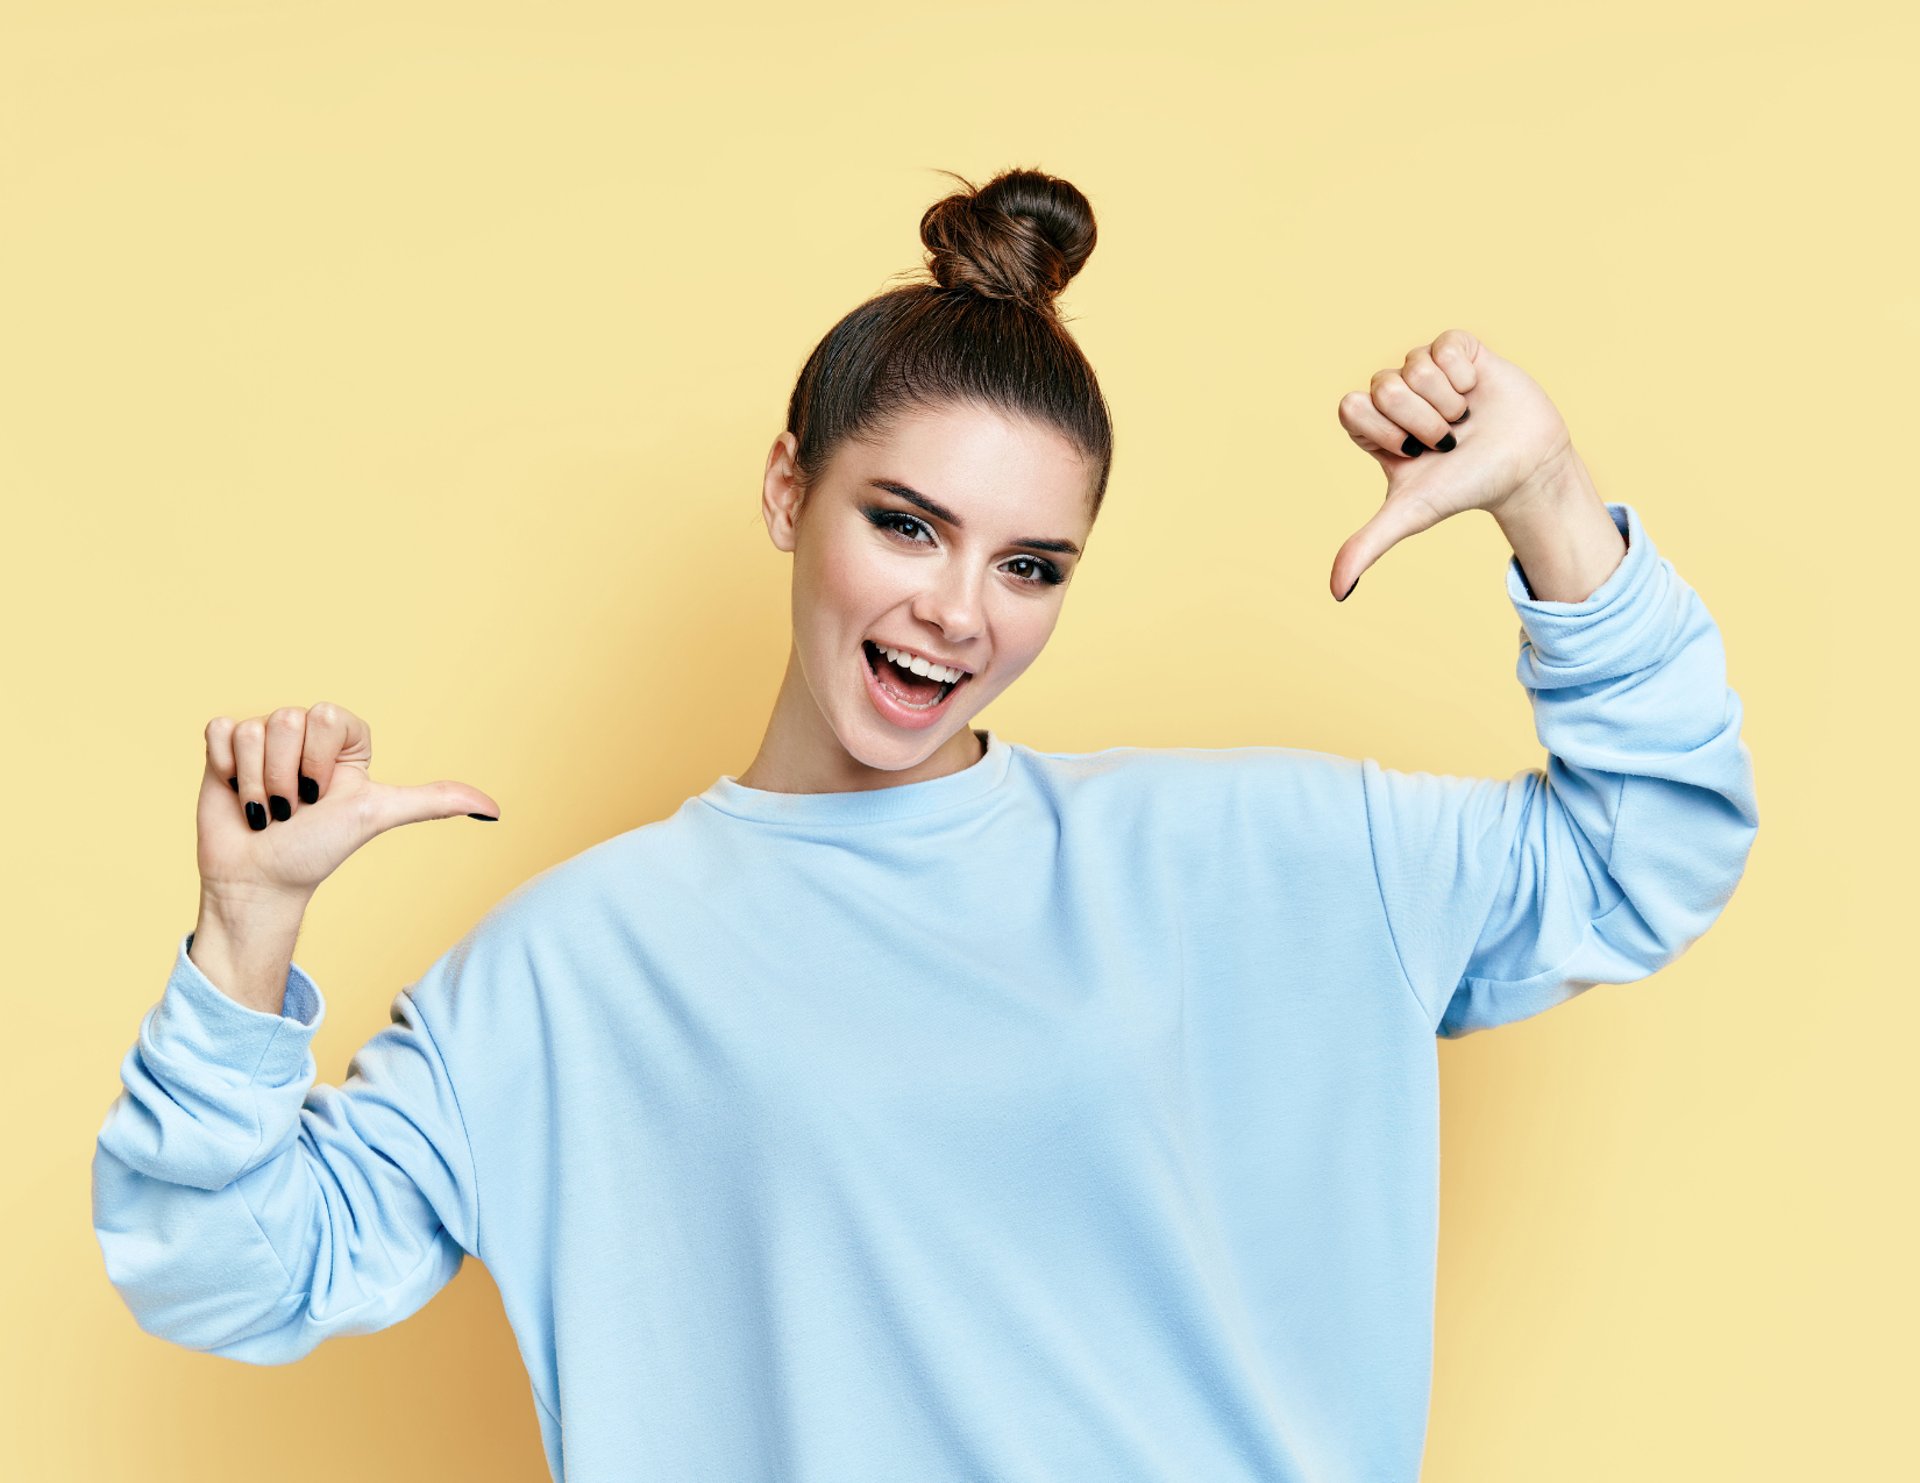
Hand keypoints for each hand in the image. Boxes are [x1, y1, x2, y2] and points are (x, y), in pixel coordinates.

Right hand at [196, 701, 501, 907]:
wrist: (261, 879)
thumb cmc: (319, 850)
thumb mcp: (378, 816)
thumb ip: (433, 802)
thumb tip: (496, 810)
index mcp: (343, 741)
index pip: (328, 714)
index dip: (323, 761)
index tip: (326, 797)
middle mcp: (304, 734)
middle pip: (288, 720)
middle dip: (289, 777)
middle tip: (294, 807)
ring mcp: (264, 740)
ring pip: (255, 730)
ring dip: (257, 782)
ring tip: (267, 808)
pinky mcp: (224, 746)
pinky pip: (221, 730)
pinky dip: (226, 770)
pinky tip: (236, 794)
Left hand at [1331, 328, 1573, 599]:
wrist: (1525, 469)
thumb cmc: (1465, 488)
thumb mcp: (1411, 514)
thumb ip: (1367, 545)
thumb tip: (1335, 593)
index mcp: (1374, 425)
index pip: (1351, 407)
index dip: (1384, 431)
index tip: (1412, 453)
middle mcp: (1396, 395)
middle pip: (1384, 388)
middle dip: (1420, 421)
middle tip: (1445, 440)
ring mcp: (1426, 370)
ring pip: (1415, 365)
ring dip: (1445, 402)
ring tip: (1464, 420)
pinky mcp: (1458, 350)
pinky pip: (1444, 344)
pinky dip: (1462, 374)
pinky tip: (1475, 392)